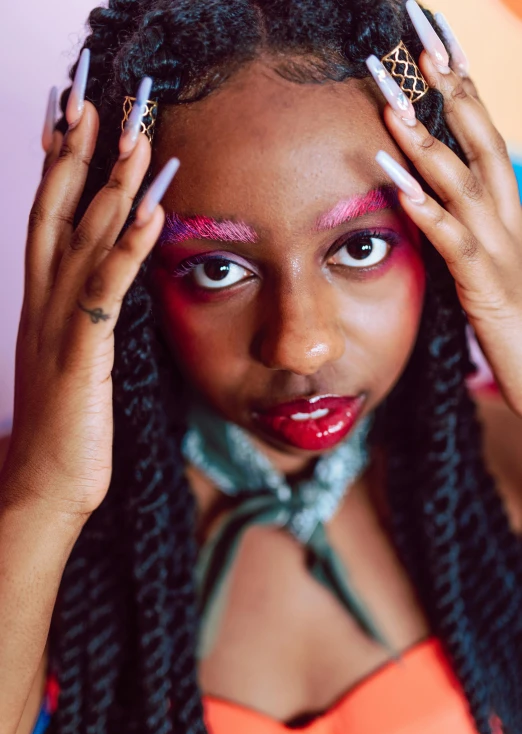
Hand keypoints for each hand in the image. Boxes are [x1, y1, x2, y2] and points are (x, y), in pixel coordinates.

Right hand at [1, 59, 177, 524]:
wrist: (44, 485)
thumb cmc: (66, 427)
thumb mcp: (75, 360)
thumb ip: (86, 320)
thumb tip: (107, 293)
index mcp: (44, 304)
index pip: (50, 221)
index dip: (59, 169)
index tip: (73, 122)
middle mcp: (43, 304)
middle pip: (57, 213)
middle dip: (75, 155)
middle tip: (92, 100)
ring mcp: (58, 326)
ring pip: (82, 240)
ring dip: (111, 186)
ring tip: (135, 139)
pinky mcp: (82, 355)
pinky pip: (106, 290)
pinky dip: (127, 248)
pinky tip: (151, 212)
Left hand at [369, 7, 521, 417]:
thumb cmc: (511, 313)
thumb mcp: (485, 256)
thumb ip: (460, 221)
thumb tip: (426, 189)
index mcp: (507, 207)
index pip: (483, 135)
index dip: (461, 88)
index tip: (433, 43)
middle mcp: (508, 218)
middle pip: (481, 143)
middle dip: (451, 93)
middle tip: (418, 47)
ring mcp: (500, 249)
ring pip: (465, 186)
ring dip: (428, 145)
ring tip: (392, 109)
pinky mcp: (486, 286)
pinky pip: (455, 244)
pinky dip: (429, 213)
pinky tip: (400, 190)